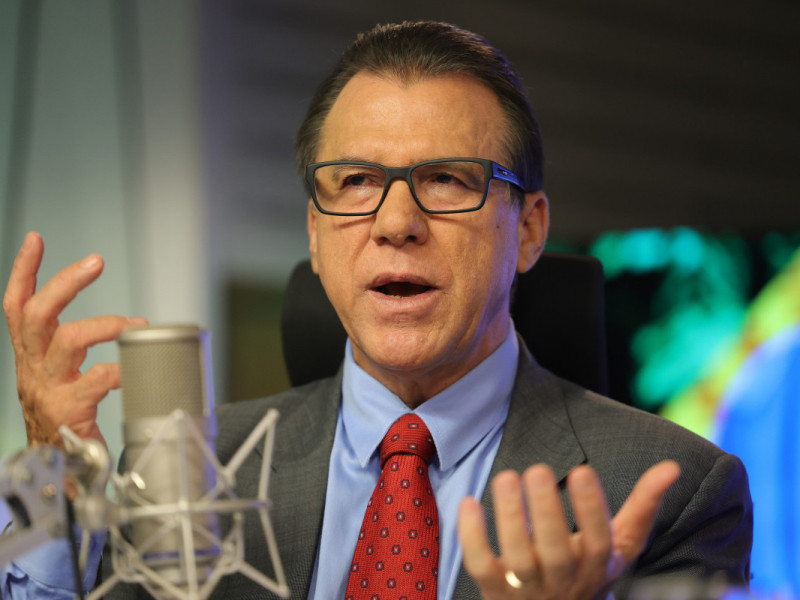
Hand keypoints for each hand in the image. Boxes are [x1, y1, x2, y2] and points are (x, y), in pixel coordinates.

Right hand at [3, 231, 146, 448]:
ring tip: (135, 324)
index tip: (35, 239)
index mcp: (30, 358)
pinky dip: (122, 369)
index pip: (16, 307)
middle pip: (37, 313)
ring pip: (67, 340)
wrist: (56, 476)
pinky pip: (98, 378)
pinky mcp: (67, 409)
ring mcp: (47, 389)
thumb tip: (128, 329)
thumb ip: (78, 357)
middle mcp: (32, 369)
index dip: (23, 271)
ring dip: (104, 324)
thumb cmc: (63, 425)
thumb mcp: (60, 383)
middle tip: (96, 261)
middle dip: (66, 282)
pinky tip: (137, 369)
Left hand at [458, 460, 680, 598]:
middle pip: (556, 550)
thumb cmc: (588, 570)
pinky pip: (481, 565)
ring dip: (510, 516)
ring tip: (506, 476)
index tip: (582, 471)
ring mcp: (527, 589)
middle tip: (538, 469)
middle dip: (547, 510)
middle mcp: (564, 581)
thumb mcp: (619, 545)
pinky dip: (472, 536)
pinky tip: (469, 502)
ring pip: (519, 557)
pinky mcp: (494, 590)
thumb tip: (670, 467)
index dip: (590, 508)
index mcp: (597, 567)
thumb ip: (643, 506)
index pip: (599, 541)